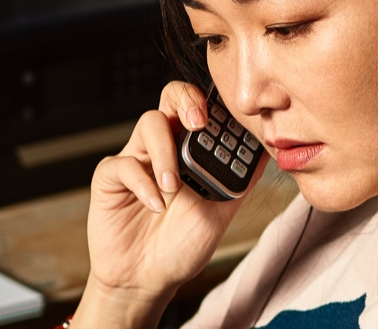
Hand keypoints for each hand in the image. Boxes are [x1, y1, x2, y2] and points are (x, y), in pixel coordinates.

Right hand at [74, 81, 267, 324]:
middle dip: (186, 100)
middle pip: (170, 98)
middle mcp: (162, 147)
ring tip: (174, 187)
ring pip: (149, 124)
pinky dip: (143, 184)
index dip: (212, 103)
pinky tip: (155, 205)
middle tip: (198, 122)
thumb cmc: (181, 245)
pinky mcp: (110, 177)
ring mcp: (136, 159)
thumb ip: (239, 180)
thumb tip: (267, 151)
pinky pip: (124, 164)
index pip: (199, 108)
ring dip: (165, 152)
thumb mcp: (221, 212)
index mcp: (189, 150)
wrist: (149, 279)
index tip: (226, 119)